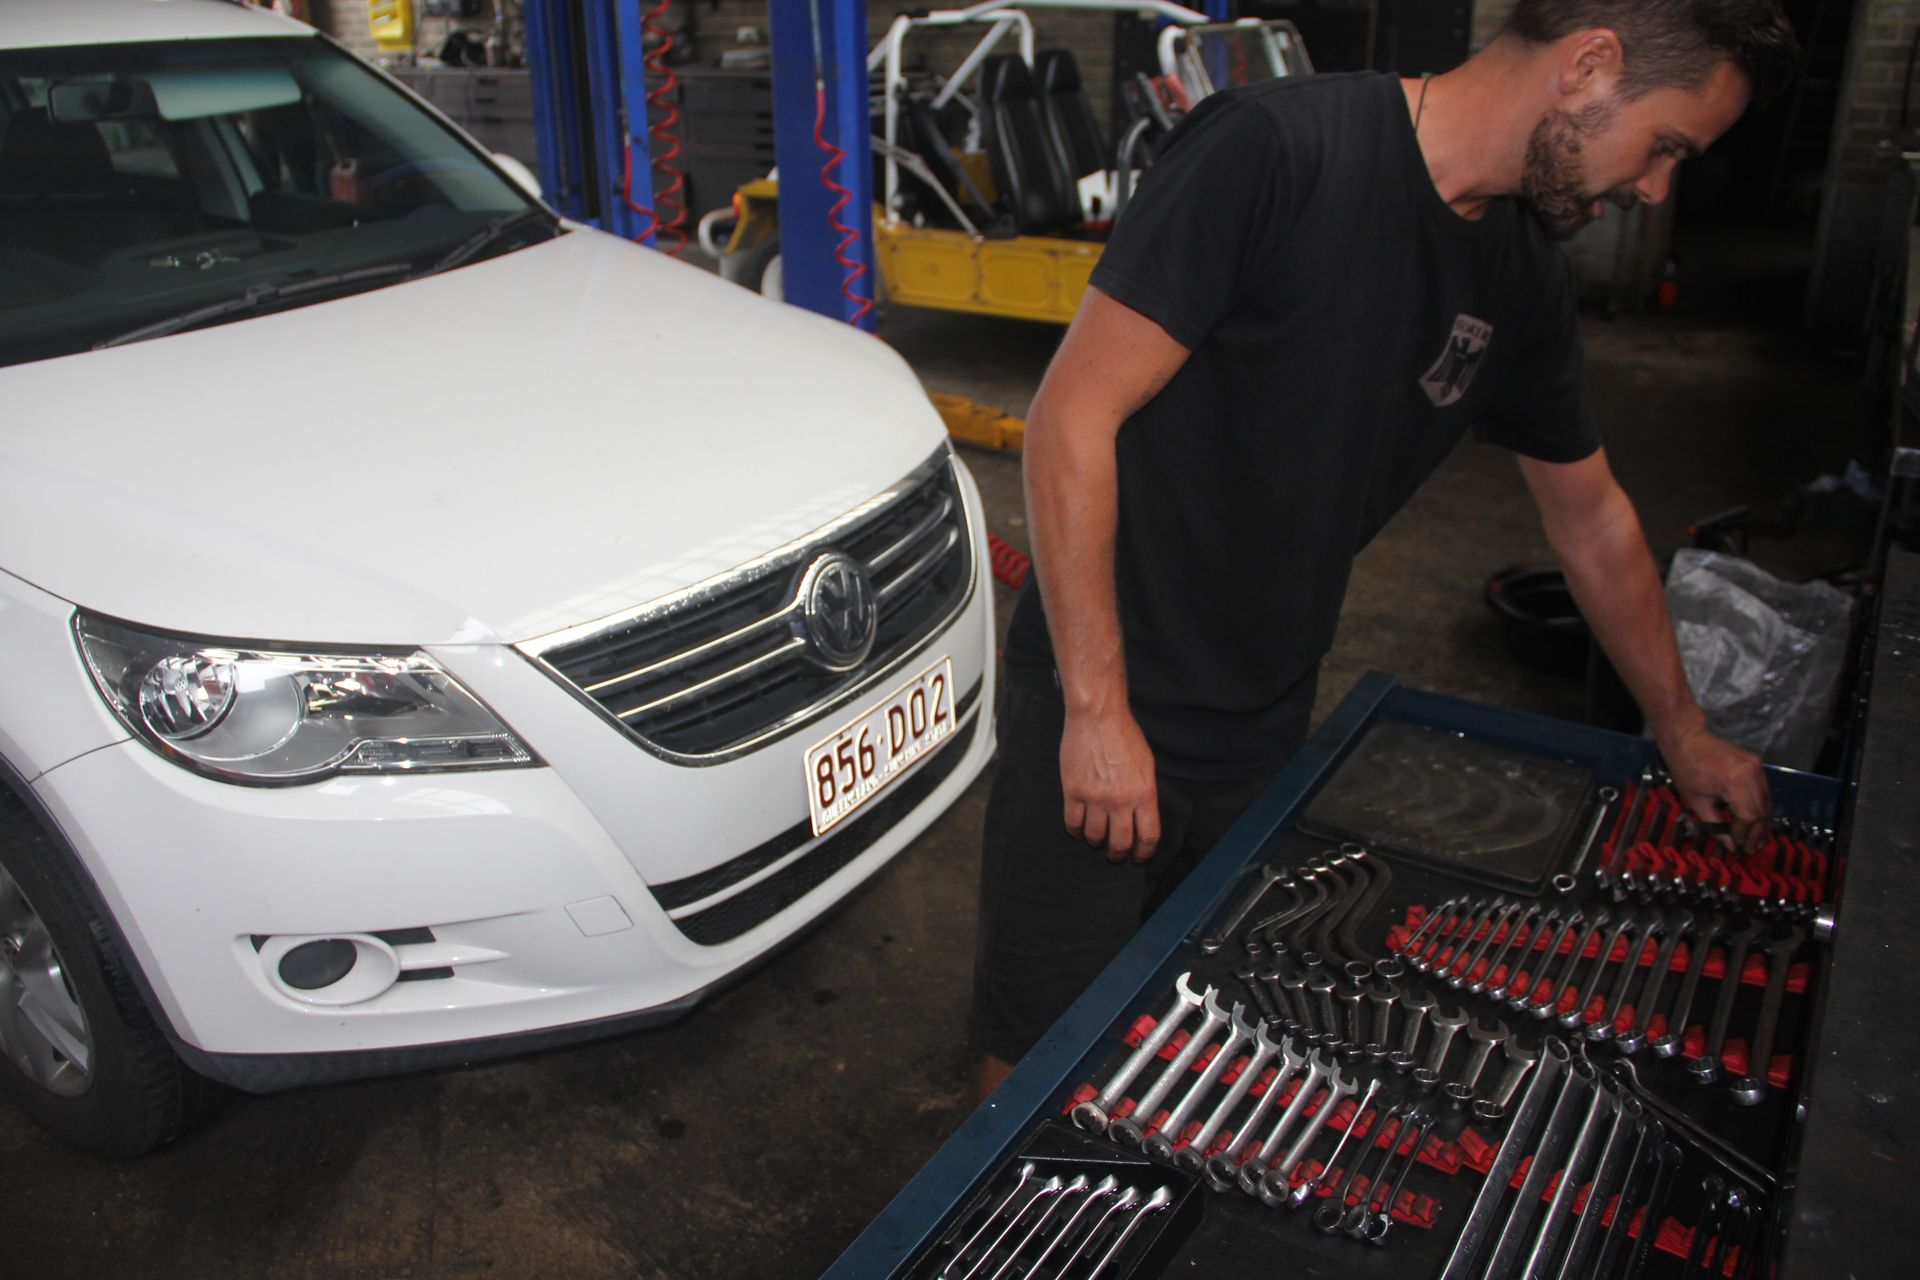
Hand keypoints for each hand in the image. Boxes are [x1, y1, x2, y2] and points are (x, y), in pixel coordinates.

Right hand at [1059, 705, 1160, 862]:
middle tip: (1115, 855)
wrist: (1098, 716)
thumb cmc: (1125, 736)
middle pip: (1120, 843)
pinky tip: (1078, 829)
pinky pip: (1073, 822)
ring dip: (1096, 841)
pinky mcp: (1074, 791)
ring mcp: (1095, 797)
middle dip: (1118, 854)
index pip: (1148, 837)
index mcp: (1144, 794)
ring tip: (1096, 838)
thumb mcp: (1146, 766)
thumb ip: (1145, 793)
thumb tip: (1141, 817)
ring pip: (1094, 836)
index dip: (1144, 853)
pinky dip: (1075, 830)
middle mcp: (1121, 801)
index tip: (1139, 857)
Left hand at [1658, 722, 1770, 850]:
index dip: (1744, 834)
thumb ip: (1715, 825)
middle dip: (1757, 832)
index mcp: (1735, 782)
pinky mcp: (1757, 763)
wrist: (1688, 738)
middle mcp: (1751, 773)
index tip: (1738, 846)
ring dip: (1761, 821)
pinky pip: (1763, 791)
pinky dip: (1759, 806)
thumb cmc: (1686, 767)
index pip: (1749, 816)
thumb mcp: (1696, 801)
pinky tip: (1752, 819)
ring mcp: (1757, 767)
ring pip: (1767, 802)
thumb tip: (1730, 845)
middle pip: (1762, 810)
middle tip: (1750, 848)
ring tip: (1753, 838)